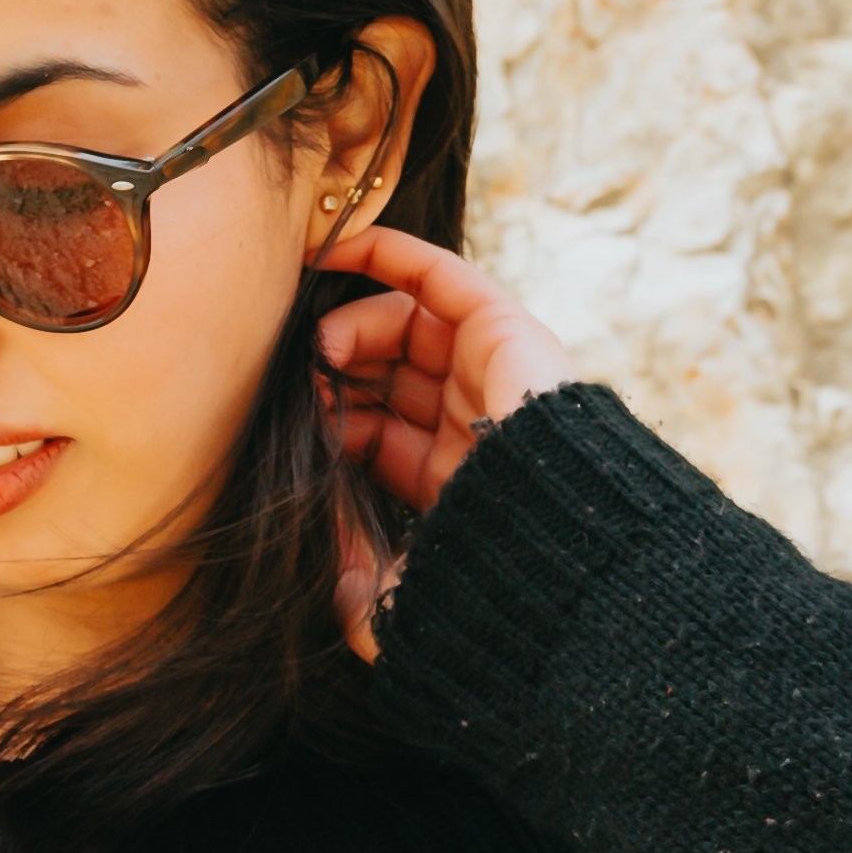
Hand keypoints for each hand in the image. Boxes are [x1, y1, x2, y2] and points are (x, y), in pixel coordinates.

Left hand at [312, 224, 578, 656]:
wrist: (559, 557)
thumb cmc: (487, 591)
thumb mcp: (406, 603)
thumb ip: (363, 592)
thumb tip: (330, 577)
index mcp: (453, 488)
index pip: (378, 440)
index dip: (332, 427)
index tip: (293, 428)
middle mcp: (474, 426)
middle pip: (387, 379)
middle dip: (338, 374)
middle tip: (300, 383)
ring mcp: (492, 377)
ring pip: (407, 327)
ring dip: (353, 326)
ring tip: (317, 347)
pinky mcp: (506, 332)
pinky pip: (441, 277)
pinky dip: (388, 253)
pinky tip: (336, 249)